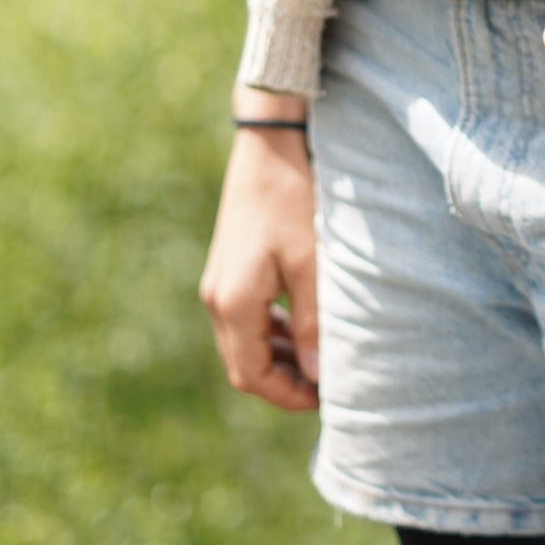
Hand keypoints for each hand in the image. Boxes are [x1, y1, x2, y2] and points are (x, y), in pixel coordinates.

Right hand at [200, 108, 319, 411]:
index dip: (287, 395)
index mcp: (233, 303)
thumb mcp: (311, 264)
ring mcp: (219, 283)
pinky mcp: (229, 269)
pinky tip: (304, 328)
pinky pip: (246, 318)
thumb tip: (317, 376)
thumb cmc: (293, 200)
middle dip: (284, 382)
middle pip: (244, 365)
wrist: (270, 146)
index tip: (325, 398)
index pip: (251, 375)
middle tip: (327, 385)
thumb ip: (313, 323)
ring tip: (321, 360)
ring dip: (280, 358)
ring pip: (244, 343)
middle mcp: (217, 298)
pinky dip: (273, 333)